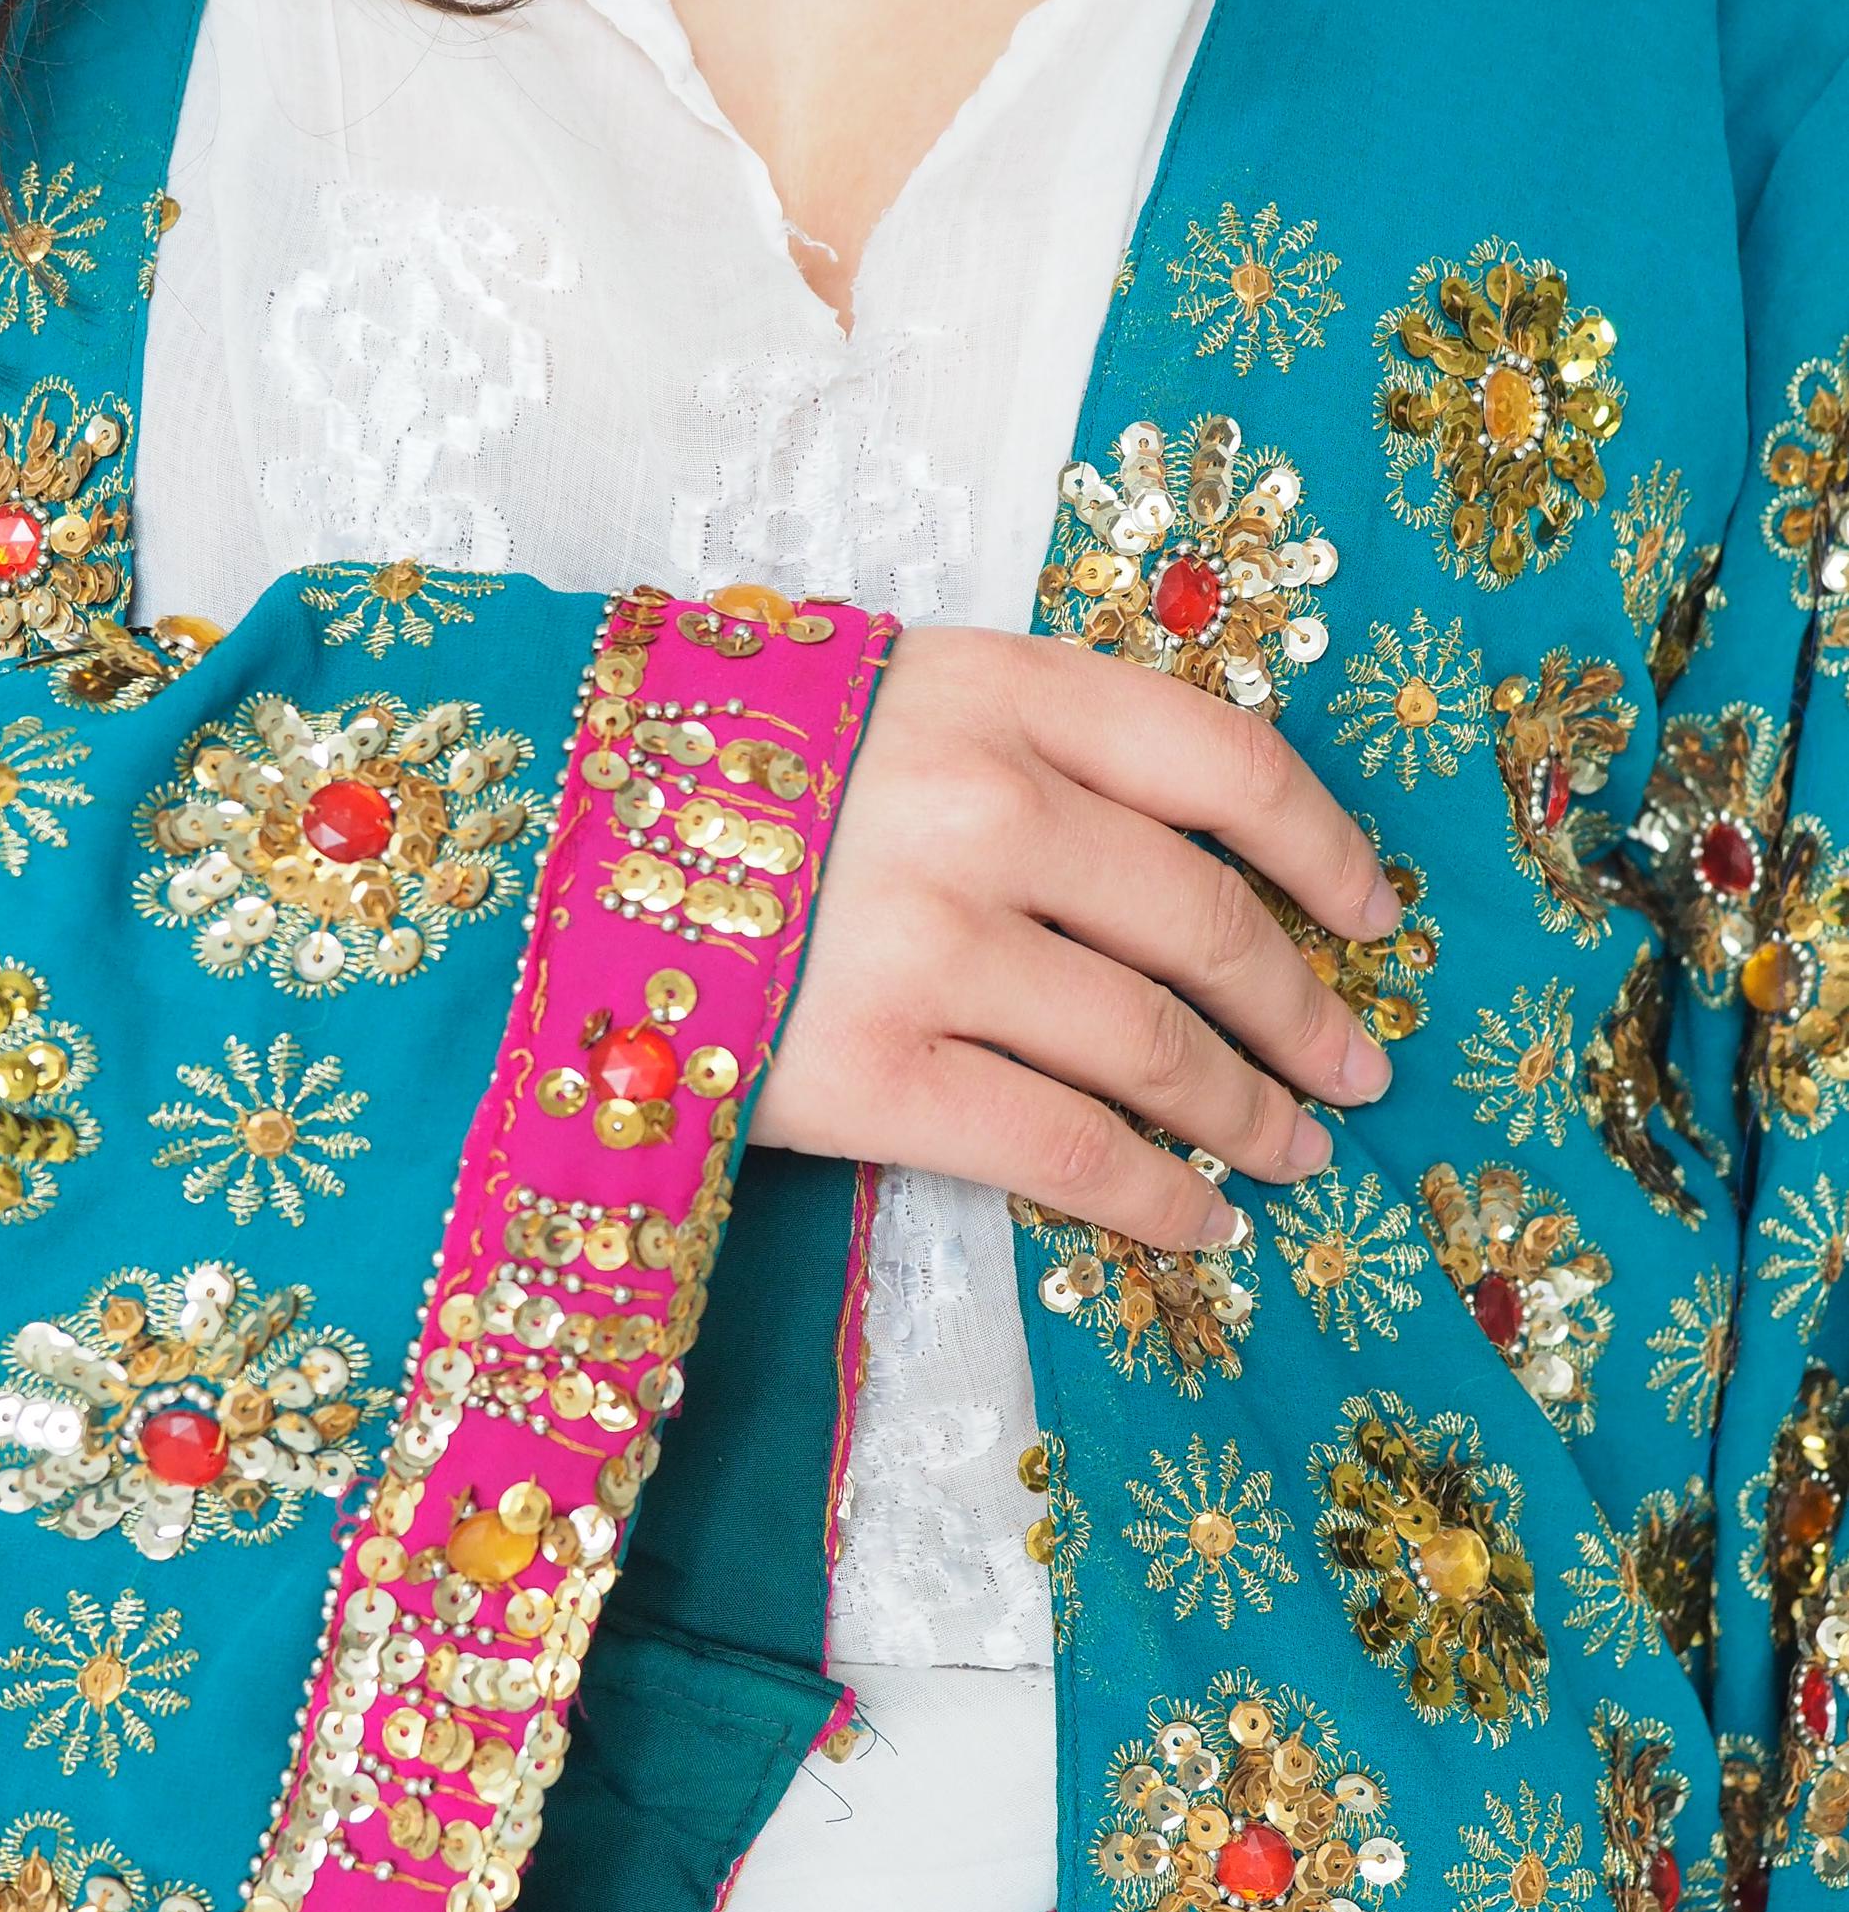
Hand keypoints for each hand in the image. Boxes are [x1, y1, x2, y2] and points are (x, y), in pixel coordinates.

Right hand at [752, 628, 1399, 1246]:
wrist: (535, 859)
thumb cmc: (726, 783)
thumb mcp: (889, 701)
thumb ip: (1037, 744)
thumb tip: (1213, 864)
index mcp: (996, 690)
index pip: (1226, 761)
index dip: (1326, 850)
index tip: (1375, 916)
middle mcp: (981, 805)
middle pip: (1206, 922)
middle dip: (1302, 1013)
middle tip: (1352, 1071)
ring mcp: (928, 942)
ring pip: (1152, 1046)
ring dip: (1248, 1114)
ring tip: (1292, 1156)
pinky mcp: (873, 1073)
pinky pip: (1066, 1149)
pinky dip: (1158, 1196)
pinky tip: (1202, 1221)